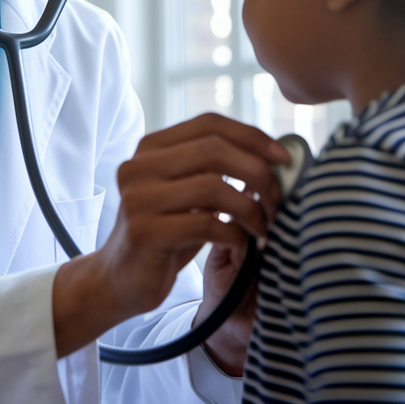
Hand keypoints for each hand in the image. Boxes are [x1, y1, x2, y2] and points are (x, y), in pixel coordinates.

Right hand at [53, 114, 286, 356]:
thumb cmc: (168, 234)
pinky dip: (235, 233)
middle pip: (214, 149)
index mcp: (150, 148)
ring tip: (263, 227)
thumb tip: (274, 155)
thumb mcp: (189, 194)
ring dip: (251, 208)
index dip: (252, 136)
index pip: (209, 123)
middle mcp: (138, 166)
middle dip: (258, 172)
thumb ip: (216, 169)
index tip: (283, 158)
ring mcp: (138, 198)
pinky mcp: (144, 232)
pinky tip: (243, 245)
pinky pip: (206, 224)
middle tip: (279, 200)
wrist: (121, 279)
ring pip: (213, 185)